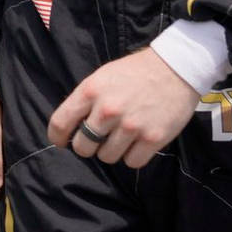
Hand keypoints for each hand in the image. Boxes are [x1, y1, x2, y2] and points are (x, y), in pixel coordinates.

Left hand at [47, 46, 200, 168]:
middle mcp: (107, 110)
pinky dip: (133, 157)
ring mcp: (131, 126)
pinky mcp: (153, 139)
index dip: (56, 137)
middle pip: (83, 147)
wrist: (175, 68)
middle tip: (97, 139)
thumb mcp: (101, 77)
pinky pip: (132, 162)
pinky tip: (136, 144)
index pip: (60, 123)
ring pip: (107, 157)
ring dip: (111, 151)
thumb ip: (85, 100)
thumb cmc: (134, 72)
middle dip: (87, 146)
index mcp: (90, 91)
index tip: (61, 141)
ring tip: (120, 138)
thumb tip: (71, 125)